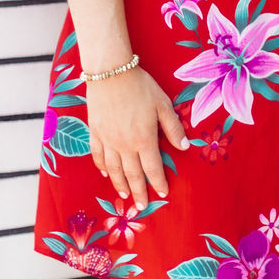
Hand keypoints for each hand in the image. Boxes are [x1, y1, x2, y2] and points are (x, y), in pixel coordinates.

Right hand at [87, 68, 188, 208]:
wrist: (110, 72)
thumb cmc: (141, 86)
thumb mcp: (163, 105)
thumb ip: (173, 128)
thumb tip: (184, 147)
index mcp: (144, 139)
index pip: (153, 168)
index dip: (158, 182)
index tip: (162, 193)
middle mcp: (125, 145)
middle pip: (132, 174)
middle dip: (138, 191)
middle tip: (142, 206)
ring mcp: (107, 139)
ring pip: (114, 169)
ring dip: (119, 184)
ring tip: (124, 195)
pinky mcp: (95, 131)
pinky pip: (97, 155)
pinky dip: (102, 166)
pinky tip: (106, 173)